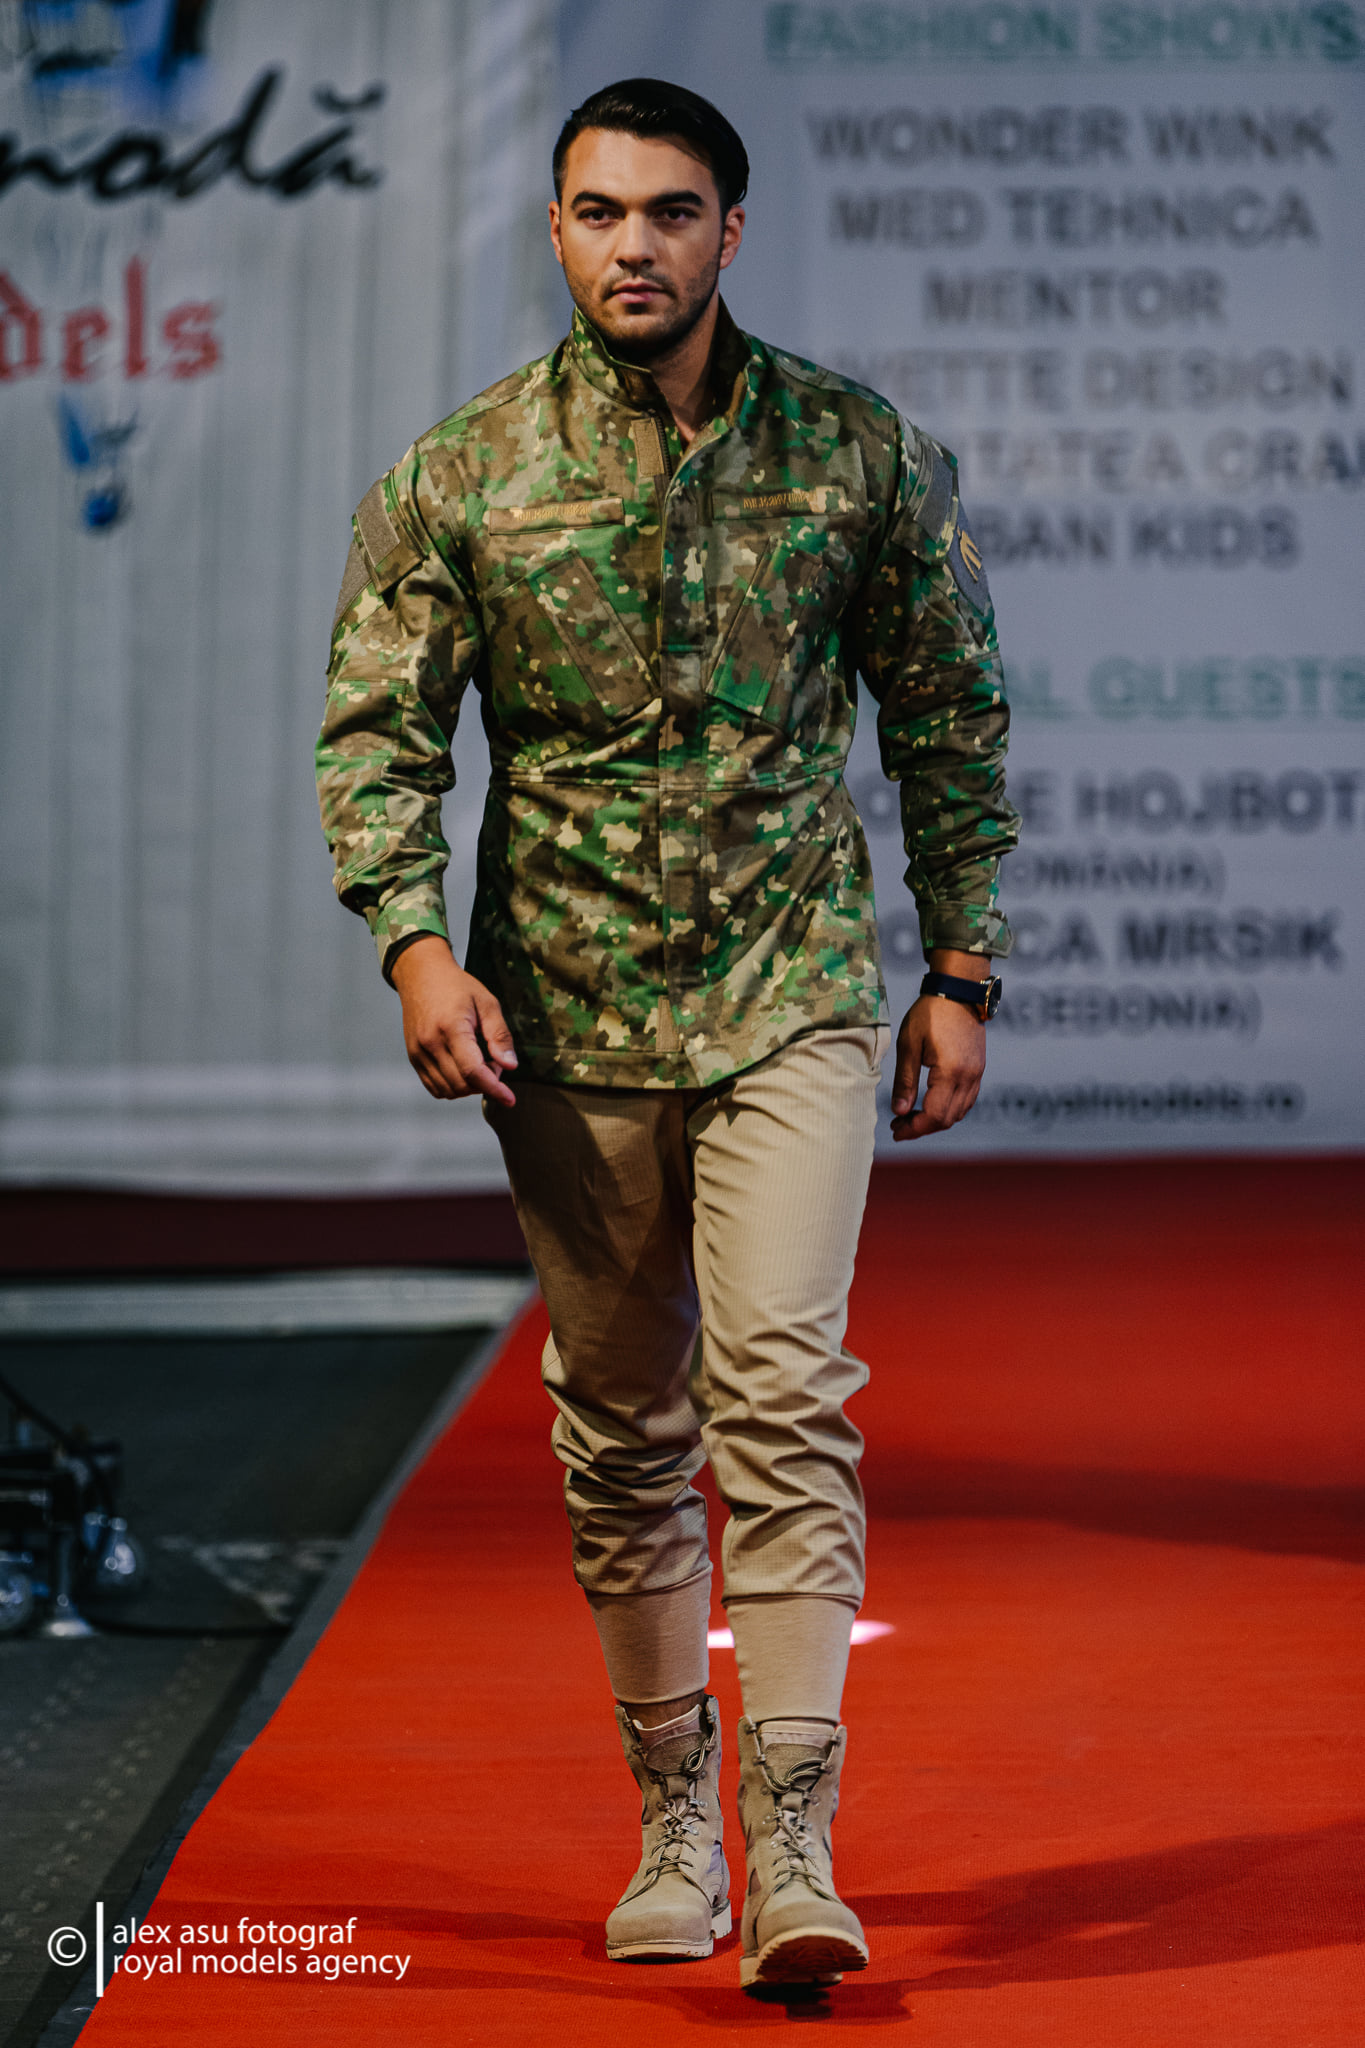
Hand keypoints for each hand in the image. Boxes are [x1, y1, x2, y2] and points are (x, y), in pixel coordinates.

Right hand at [389, 937, 517, 1105]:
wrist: (421, 975)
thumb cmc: (457, 986)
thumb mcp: (487, 1003)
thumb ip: (499, 1035)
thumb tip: (509, 1066)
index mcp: (451, 1028)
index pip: (473, 1071)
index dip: (494, 1089)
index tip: (510, 1099)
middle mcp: (430, 1044)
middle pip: (462, 1084)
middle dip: (485, 1083)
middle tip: (495, 1062)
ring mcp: (418, 1052)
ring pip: (448, 1090)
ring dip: (469, 1087)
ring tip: (479, 1063)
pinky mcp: (413, 1057)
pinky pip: (434, 1087)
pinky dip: (453, 1087)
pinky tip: (463, 1070)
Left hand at [890, 994, 985, 1141]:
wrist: (958, 992)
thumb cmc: (930, 1014)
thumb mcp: (908, 1045)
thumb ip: (905, 1081)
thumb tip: (898, 1111)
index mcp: (950, 1072)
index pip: (934, 1115)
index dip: (914, 1128)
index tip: (895, 1130)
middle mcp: (969, 1077)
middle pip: (947, 1119)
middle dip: (922, 1127)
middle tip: (898, 1124)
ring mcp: (977, 1074)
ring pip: (959, 1113)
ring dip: (935, 1120)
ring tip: (911, 1116)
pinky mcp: (978, 1070)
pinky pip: (966, 1100)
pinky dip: (948, 1109)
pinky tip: (930, 1104)